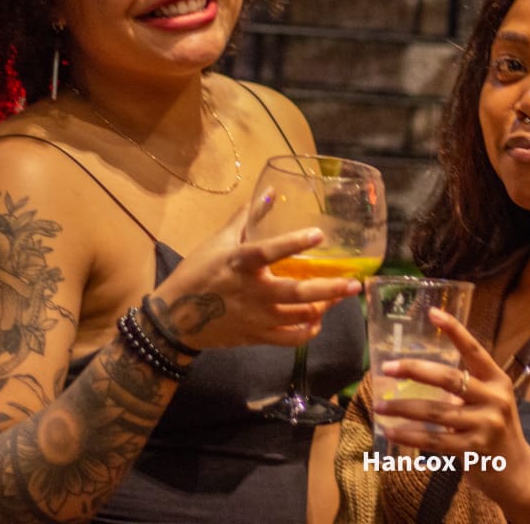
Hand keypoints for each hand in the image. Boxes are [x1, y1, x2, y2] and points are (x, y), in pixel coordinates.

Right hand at [150, 207, 361, 350]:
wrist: (174, 318)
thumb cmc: (198, 273)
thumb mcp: (218, 241)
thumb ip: (247, 217)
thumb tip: (271, 191)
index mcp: (240, 263)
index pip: (270, 251)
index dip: (294, 243)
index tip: (319, 234)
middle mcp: (252, 292)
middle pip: (297, 293)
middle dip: (330, 290)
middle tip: (354, 284)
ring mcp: (256, 317)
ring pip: (299, 316)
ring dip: (324, 308)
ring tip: (341, 297)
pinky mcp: (256, 336)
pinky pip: (289, 339)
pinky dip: (307, 332)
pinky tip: (317, 322)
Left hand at [371, 307, 529, 503]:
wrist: (517, 472)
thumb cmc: (496, 430)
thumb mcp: (490, 401)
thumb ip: (465, 386)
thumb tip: (420, 373)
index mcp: (497, 380)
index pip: (473, 349)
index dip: (454, 330)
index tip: (432, 313)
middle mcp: (494, 399)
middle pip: (448, 378)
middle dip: (414, 370)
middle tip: (386, 367)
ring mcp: (485, 425)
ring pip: (435, 411)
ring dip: (402, 408)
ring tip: (378, 406)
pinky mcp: (473, 449)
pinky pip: (433, 440)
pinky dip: (409, 436)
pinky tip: (391, 432)